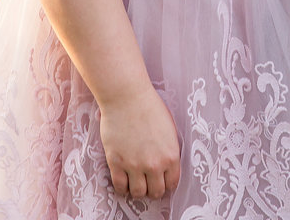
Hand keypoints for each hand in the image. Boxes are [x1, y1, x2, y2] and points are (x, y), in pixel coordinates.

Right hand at [99, 84, 180, 199]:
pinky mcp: (117, 163)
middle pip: (156, 192)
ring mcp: (134, 165)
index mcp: (171, 155)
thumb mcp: (168, 128)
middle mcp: (154, 164)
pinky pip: (120, 186)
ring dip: (138, 189)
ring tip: (136, 181)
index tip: (162, 180)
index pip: (172, 183)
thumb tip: (167, 164)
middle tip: (148, 182)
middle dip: (153, 188)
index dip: (167, 183)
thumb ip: (169, 149)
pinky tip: (124, 179)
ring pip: (138, 193)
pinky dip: (122, 187)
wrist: (127, 96)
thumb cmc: (149, 105)